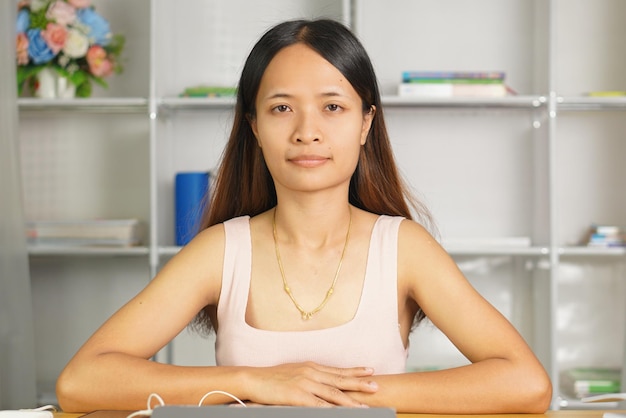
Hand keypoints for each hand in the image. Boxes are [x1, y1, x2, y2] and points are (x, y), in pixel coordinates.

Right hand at [243, 362, 377, 406]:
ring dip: (351, 400)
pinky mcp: (297, 396)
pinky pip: (318, 406)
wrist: (252, 378)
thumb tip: (319, 382)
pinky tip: (343, 413)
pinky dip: (332, 410)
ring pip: (333, 394)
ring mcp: (305, 384)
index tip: (369, 371)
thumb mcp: (292, 372)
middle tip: (376, 385)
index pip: (337, 370)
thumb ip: (307, 376)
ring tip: (366, 405)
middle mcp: (311, 373)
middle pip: (340, 380)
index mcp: (310, 367)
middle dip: (359, 383)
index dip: (354, 371)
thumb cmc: (270, 378)